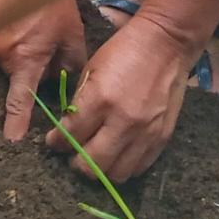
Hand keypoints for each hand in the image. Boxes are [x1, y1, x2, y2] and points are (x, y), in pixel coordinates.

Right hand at [0, 0, 86, 140]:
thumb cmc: (55, 5)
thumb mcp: (72, 37)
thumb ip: (70, 67)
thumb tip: (64, 84)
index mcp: (26, 60)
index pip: (19, 100)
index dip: (16, 122)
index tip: (12, 140)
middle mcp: (4, 56)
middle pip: (22, 79)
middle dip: (36, 71)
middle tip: (49, 45)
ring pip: (14, 64)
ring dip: (27, 56)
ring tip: (38, 32)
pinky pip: (6, 50)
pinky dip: (17, 44)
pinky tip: (28, 27)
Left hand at [49, 12, 194, 182]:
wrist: (165, 44)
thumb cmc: (123, 50)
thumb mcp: (92, 68)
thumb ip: (81, 102)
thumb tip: (68, 128)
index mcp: (101, 99)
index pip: (71, 136)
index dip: (56, 142)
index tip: (53, 142)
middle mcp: (123, 121)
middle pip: (92, 165)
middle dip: (76, 163)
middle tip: (72, 155)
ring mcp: (145, 133)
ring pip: (116, 174)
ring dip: (101, 170)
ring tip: (94, 158)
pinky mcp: (162, 138)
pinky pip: (138, 168)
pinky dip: (124, 166)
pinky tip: (116, 155)